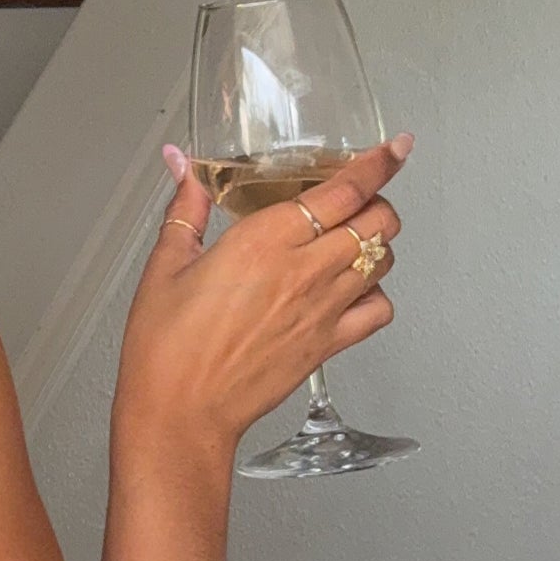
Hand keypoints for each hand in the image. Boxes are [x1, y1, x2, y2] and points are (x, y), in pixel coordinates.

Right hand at [113, 135, 411, 450]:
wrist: (179, 412)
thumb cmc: (165, 348)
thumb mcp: (165, 266)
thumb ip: (185, 209)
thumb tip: (182, 168)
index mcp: (263, 241)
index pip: (345, 189)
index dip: (379, 163)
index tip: (395, 148)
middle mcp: (302, 272)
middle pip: (377, 220)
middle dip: (377, 200)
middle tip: (358, 198)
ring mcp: (322, 310)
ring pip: (384, 259)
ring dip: (377, 242)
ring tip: (352, 240)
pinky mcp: (328, 345)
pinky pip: (380, 310)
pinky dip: (377, 294)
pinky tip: (353, 290)